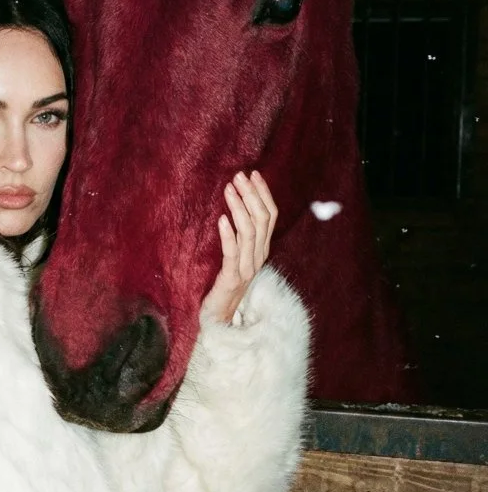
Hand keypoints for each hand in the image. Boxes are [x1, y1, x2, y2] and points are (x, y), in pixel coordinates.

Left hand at [200, 171, 276, 324]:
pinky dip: (228, 235)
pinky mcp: (231, 278)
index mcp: (262, 249)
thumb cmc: (225, 282)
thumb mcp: (238, 255)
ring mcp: (247, 268)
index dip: (263, 194)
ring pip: (250, 232)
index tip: (253, 174)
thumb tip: (237, 206)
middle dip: (251, 195)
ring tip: (229, 190)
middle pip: (262, 220)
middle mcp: (259, 257)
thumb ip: (242, 235)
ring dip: (239, 208)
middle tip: (238, 176)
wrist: (220, 317)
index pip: (270, 216)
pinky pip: (233, 253)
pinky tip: (221, 219)